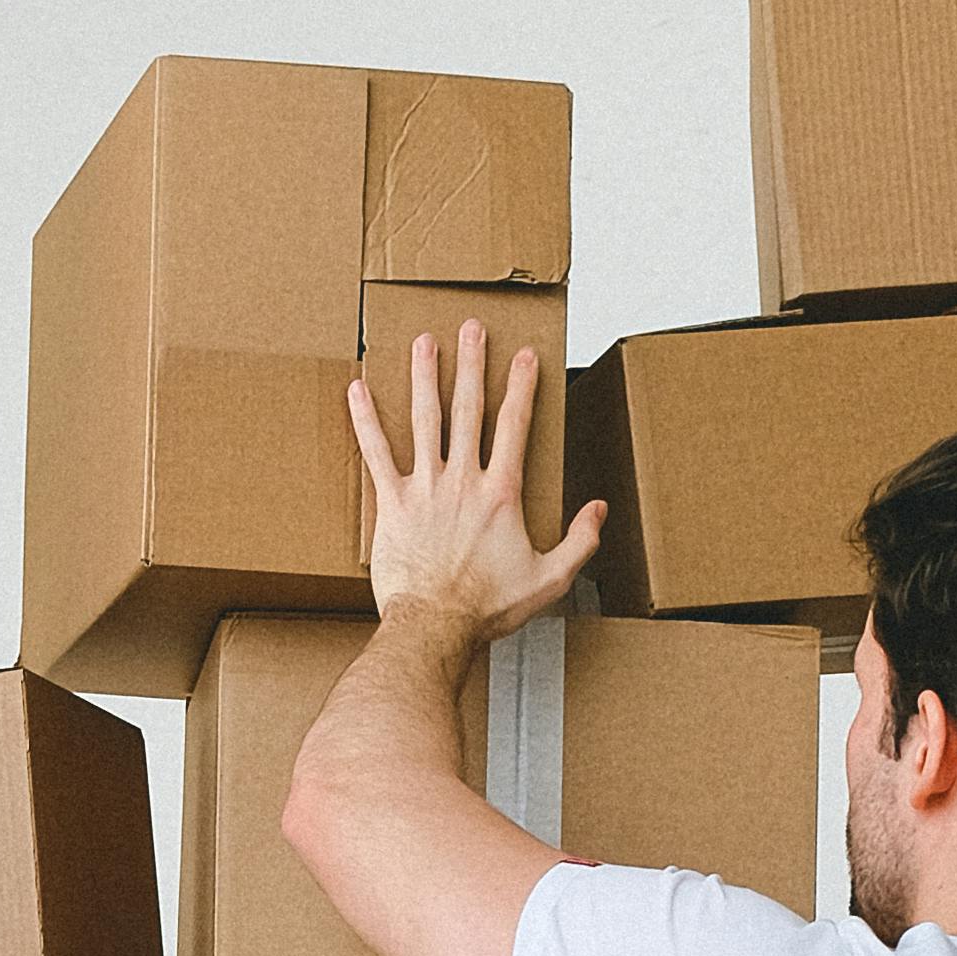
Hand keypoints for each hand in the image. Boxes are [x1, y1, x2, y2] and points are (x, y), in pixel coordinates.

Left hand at [347, 318, 604, 641]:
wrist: (436, 627)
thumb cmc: (488, 608)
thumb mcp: (549, 579)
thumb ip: (579, 541)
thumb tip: (599, 509)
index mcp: (501, 492)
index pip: (515, 425)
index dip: (522, 387)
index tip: (525, 355)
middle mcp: (463, 480)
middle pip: (468, 409)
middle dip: (471, 364)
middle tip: (472, 328)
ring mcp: (425, 488)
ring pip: (425, 420)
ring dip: (424, 377)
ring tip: (422, 342)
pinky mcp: (393, 504)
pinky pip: (377, 454)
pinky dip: (365, 421)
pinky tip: (356, 390)